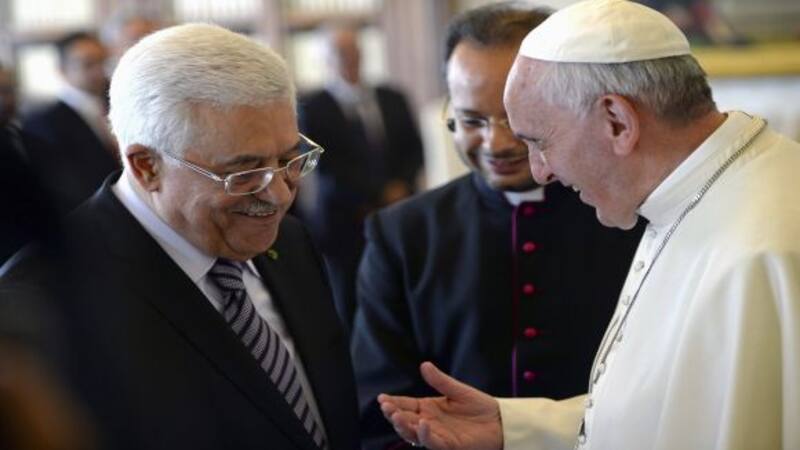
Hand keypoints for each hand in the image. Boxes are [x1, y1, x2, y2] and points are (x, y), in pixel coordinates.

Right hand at [378, 362, 502, 449]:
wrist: (501, 421)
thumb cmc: (480, 407)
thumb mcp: (458, 390)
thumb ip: (440, 380)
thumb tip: (424, 365)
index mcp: (429, 409)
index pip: (406, 406)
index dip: (393, 403)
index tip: (382, 398)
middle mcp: (430, 423)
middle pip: (405, 421)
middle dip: (393, 415)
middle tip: (386, 407)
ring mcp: (438, 435)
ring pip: (414, 434)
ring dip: (403, 426)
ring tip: (396, 415)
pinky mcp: (450, 445)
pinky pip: (434, 442)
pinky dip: (426, 435)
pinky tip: (422, 423)